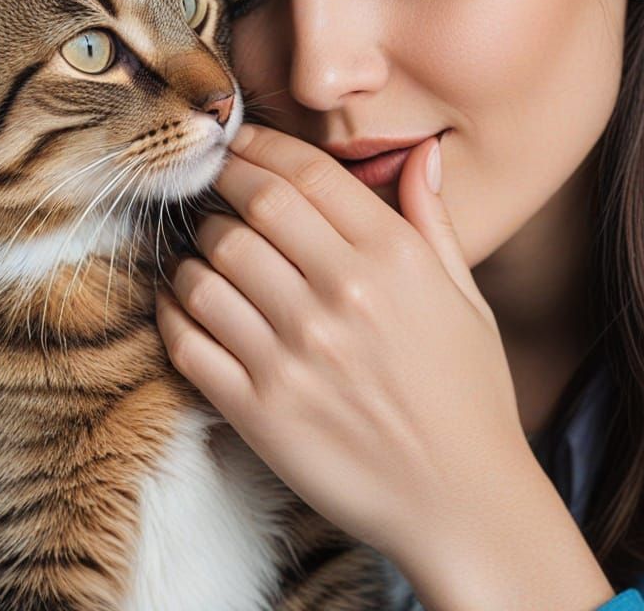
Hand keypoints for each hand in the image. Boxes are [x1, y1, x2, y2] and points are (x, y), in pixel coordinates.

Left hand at [153, 123, 527, 559]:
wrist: (463, 503)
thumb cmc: (469, 393)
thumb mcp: (466, 297)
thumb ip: (433, 219)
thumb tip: (422, 153)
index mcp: (393, 261)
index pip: (306, 175)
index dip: (261, 145)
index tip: (239, 140)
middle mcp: (339, 298)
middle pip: (251, 208)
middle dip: (222, 181)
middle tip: (210, 178)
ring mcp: (294, 356)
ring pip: (210, 268)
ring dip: (196, 248)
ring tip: (203, 246)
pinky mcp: (259, 410)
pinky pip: (189, 340)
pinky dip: (174, 311)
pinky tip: (183, 300)